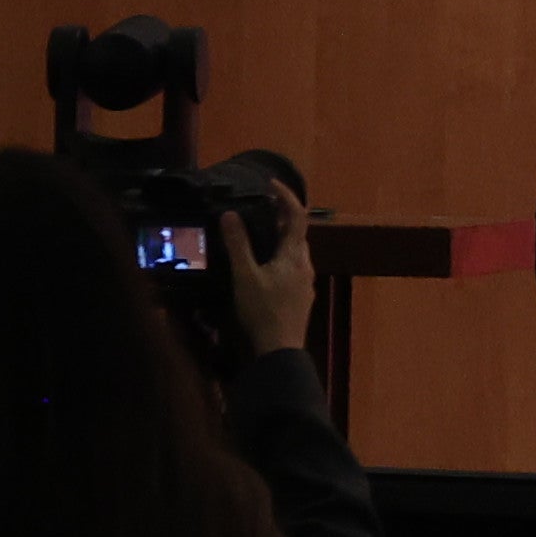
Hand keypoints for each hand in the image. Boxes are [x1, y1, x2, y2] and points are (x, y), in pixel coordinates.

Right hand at [225, 183, 318, 360]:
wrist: (279, 352)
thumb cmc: (262, 312)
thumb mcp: (245, 276)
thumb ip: (238, 245)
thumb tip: (230, 214)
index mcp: (295, 255)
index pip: (297, 215)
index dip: (286, 196)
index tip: (270, 184)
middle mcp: (305, 265)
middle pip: (296, 233)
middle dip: (280, 217)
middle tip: (258, 209)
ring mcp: (305, 283)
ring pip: (293, 252)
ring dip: (278, 239)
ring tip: (255, 235)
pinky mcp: (300, 297)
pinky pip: (291, 268)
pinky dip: (278, 258)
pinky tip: (261, 268)